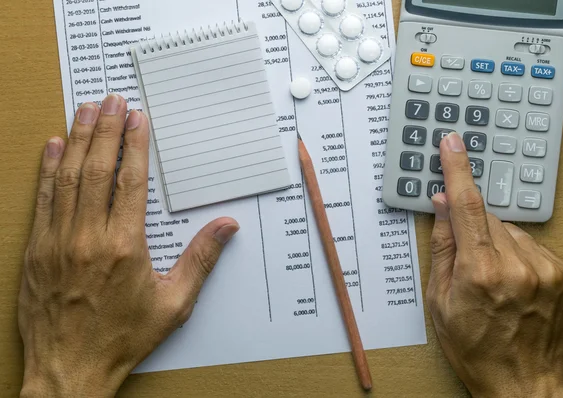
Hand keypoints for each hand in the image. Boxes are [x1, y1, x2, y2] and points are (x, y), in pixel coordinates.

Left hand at [19, 94, 238, 396]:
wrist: (69, 370)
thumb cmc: (123, 338)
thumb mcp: (173, 303)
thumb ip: (201, 259)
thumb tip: (227, 227)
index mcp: (125, 246)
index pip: (131, 181)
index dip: (135, 145)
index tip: (137, 119)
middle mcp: (88, 236)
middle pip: (98, 169)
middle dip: (106, 130)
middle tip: (112, 100)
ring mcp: (57, 241)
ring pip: (68, 178)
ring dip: (77, 140)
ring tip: (86, 110)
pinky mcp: (36, 250)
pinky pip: (43, 200)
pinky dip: (48, 170)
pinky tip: (53, 147)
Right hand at [427, 132, 562, 397]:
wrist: (522, 385)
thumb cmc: (475, 349)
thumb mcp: (439, 301)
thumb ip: (442, 247)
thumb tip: (442, 206)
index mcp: (480, 273)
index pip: (466, 207)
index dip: (457, 171)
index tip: (453, 144)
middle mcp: (518, 266)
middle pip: (488, 218)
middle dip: (472, 229)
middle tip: (467, 260)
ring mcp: (548, 270)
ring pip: (511, 232)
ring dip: (497, 244)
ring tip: (493, 281)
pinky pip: (533, 246)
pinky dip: (519, 255)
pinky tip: (514, 283)